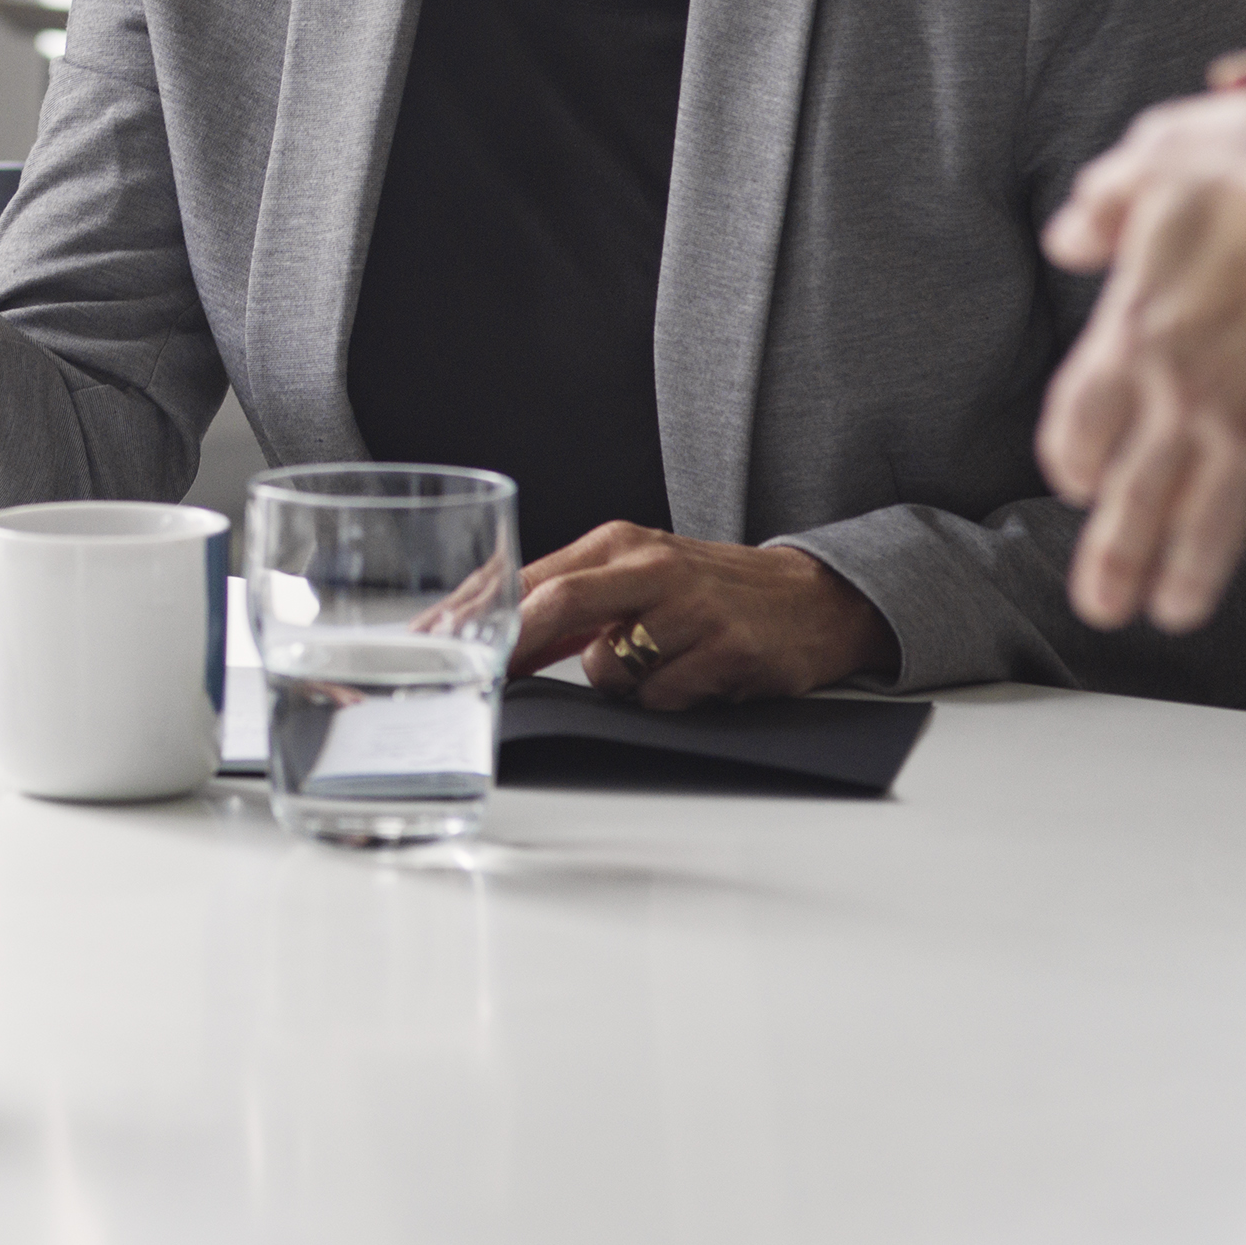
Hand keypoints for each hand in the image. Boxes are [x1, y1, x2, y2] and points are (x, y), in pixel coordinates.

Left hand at [484, 524, 895, 708]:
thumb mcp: (637, 577)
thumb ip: (571, 605)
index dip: (474, 613)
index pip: (528, 578)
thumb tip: (494, 642)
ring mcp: (690, 608)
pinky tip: (699, 676)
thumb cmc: (709, 591)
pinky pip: (663, 698)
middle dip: (512, 649)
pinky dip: (667, 700)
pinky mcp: (727, 650)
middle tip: (484, 681)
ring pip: (609, 669)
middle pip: (556, 605)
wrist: (815, 598)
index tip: (431, 644)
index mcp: (616, 544)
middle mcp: (648, 566)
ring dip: (620, 684)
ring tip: (661, 664)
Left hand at [1039, 89, 1245, 631]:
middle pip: (1134, 497)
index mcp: (1135, 329)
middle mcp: (1184, 394)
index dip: (1072, 461)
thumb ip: (1110, 203)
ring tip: (1176, 616)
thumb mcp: (1163, 155)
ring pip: (1209, 524)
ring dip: (1189, 577)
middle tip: (1104, 610)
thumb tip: (1069, 235)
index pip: (1081, 420)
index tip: (1076, 486)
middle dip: (1116, 560)